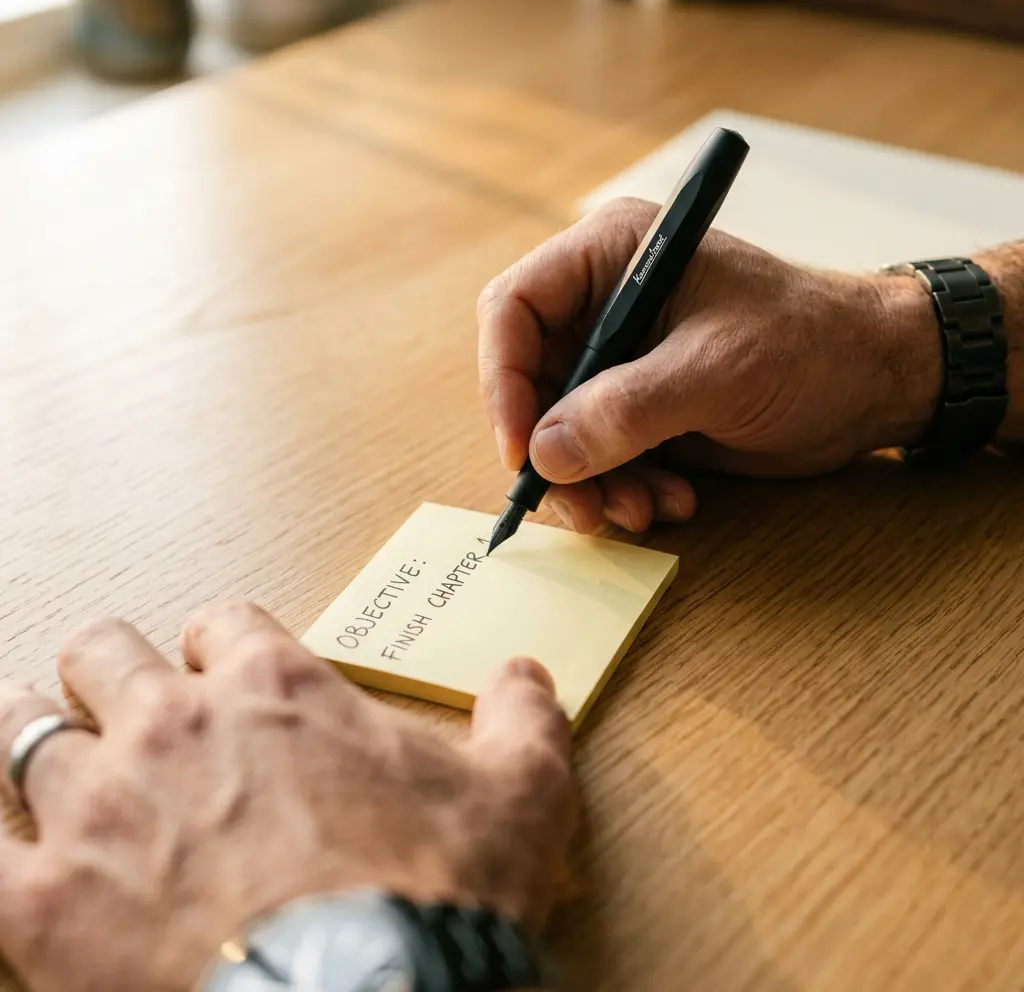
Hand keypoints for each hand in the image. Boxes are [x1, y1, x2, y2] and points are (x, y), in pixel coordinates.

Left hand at [0, 601, 573, 991]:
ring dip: (34, 741)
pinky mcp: (45, 908)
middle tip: (126, 706)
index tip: (227, 673)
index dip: (223, 646)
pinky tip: (7, 861)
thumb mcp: (520, 794)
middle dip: (113, 671)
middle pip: (105, 652)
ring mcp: (101, 810)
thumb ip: (523, 718)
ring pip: (25, 732)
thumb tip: (526, 675)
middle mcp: (178, 727)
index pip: (223, 623)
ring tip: (50, 762)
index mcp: (278, 689)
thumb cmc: (438, 897)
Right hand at [478, 198, 939, 532]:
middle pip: (530, 383)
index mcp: (611, 257)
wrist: (876, 381)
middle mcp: (604, 306)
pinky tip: (670, 501)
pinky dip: (621, 489)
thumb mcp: (716, 371)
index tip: (522, 452)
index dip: (504, 382)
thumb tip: (544, 455)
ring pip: (560, 432)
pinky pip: (598, 456)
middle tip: (582, 505)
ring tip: (639, 511)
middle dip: (552, 451)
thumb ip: (627, 410)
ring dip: (590, 483)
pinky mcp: (640, 409)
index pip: (514, 310)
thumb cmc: (810, 344)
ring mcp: (621, 362)